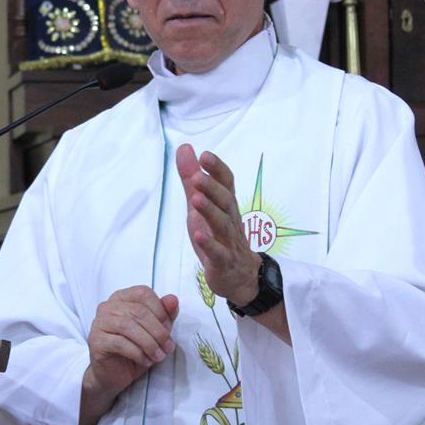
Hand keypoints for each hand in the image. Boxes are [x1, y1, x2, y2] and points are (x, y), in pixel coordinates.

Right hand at [80, 286, 178, 424]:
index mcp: (122, 298)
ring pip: (128, 326)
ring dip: (149, 343)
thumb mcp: (154, 332)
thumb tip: (173, 299)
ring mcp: (99, 323)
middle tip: (168, 347)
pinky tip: (145, 361)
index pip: (143, 293)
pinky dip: (137, 353)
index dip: (160, 310)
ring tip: (159, 356)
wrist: (113, 376)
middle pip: (138, 311)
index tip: (169, 328)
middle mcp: (107, 307)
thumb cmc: (133, 350)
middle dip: (158, 331)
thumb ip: (164, 314)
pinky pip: (119, 343)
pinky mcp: (96, 341)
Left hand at [175, 144, 260, 306]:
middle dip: (212, 187)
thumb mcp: (201, 205)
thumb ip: (192, 179)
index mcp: (226, 205)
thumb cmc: (218, 236)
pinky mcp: (223, 262)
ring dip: (210, 211)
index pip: (227, 183)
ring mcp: (228, 242)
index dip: (217, 169)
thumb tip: (184, 147)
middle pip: (225, 201)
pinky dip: (208, 244)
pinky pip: (217, 253)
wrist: (240, 277)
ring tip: (196, 199)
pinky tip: (198, 235)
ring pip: (222, 224)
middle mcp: (230, 220)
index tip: (205, 155)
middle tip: (196, 176)